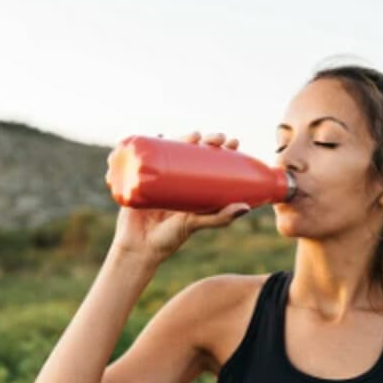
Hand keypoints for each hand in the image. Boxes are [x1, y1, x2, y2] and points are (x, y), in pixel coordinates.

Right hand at [109, 131, 249, 263]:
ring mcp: (158, 177)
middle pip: (192, 152)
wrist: (137, 248)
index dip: (222, 149)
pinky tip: (159, 135)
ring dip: (183, 137)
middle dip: (206, 140)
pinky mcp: (138, 178)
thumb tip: (246, 208)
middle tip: (217, 139)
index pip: (210, 162)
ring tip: (195, 135)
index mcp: (192, 188)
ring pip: (172, 150)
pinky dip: (150, 143)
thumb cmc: (168, 239)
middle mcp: (176, 179)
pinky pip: (145, 157)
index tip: (233, 142)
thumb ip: (218, 218)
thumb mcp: (195, 224)